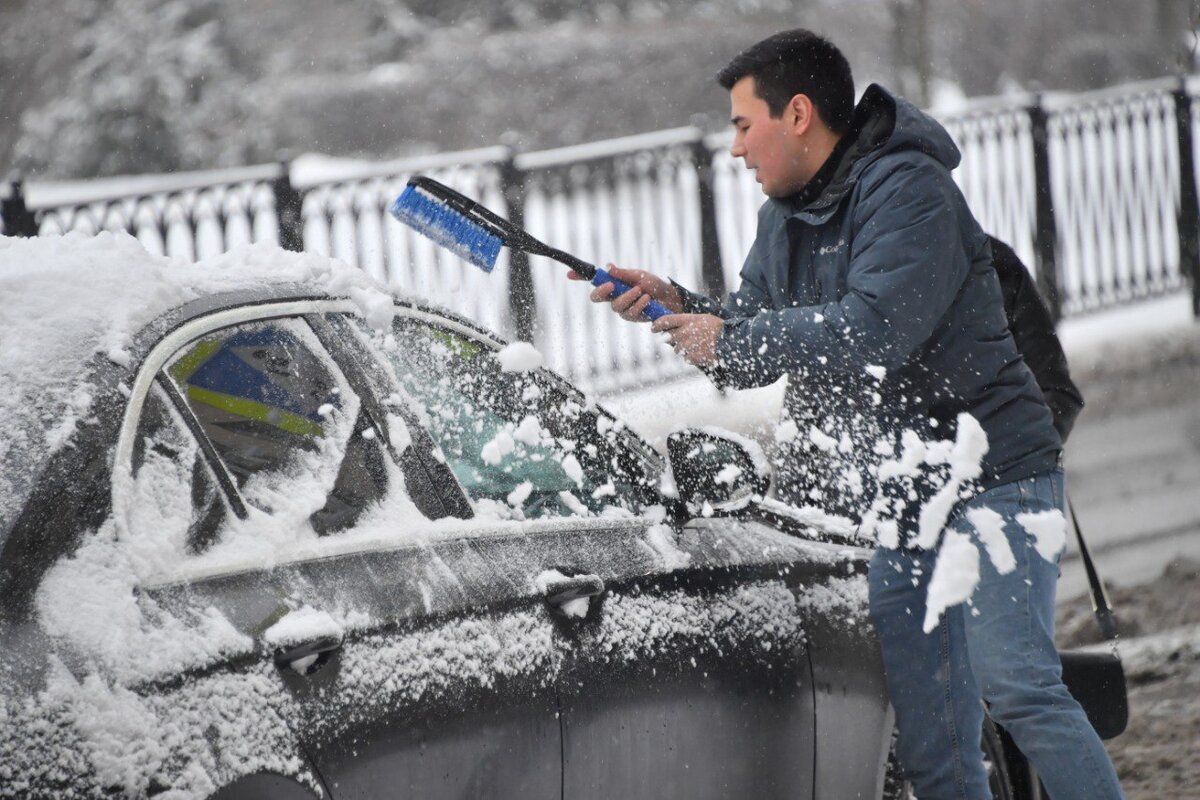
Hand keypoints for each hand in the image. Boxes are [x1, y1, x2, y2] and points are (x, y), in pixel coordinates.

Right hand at [568, 263, 682, 321]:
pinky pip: (629, 313)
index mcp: (613, 284)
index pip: (594, 281)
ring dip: (628, 297)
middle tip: (611, 285)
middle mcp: (614, 297)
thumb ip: (623, 274)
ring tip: (641, 291)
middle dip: (601, 291)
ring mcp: (622, 308)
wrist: (670, 299)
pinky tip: (647, 300)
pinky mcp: (632, 317)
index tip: (570, 274)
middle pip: (596, 298)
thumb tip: (608, 267)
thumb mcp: (639, 275)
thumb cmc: (653, 285)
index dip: (580, 277)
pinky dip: (639, 305)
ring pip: (615, 306)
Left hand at [651, 313, 723, 365]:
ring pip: (677, 350)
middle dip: (674, 340)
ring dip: (684, 349)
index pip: (665, 321)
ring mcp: (687, 346)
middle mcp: (684, 332)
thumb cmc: (717, 329)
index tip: (653, 329)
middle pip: (669, 338)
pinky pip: (686, 358)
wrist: (731, 341)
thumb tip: (670, 332)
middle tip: (686, 339)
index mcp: (687, 320)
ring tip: (699, 345)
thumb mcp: (702, 319)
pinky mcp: (692, 357)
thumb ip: (685, 323)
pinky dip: (693, 357)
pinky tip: (703, 352)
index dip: (657, 325)